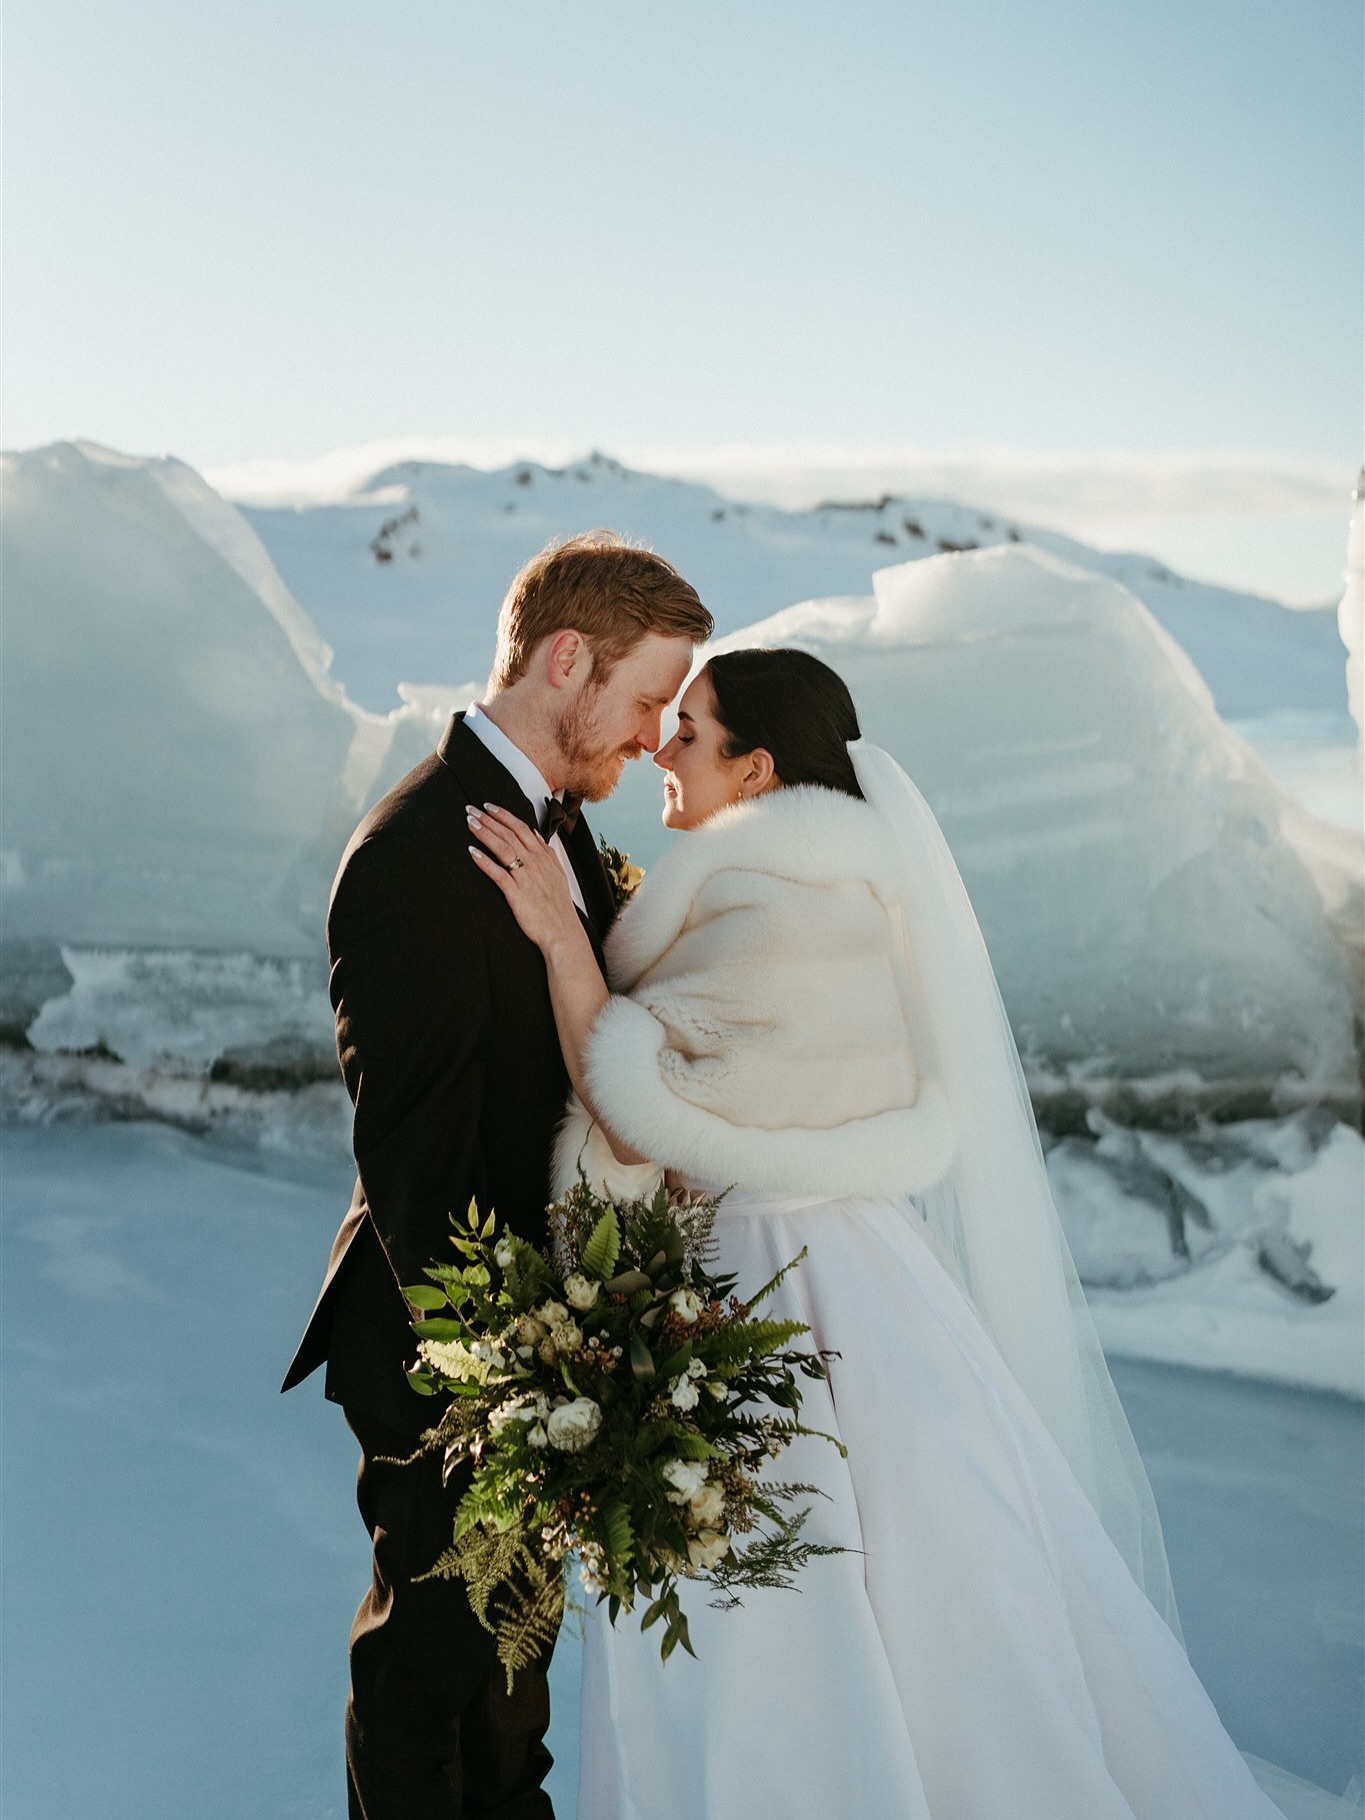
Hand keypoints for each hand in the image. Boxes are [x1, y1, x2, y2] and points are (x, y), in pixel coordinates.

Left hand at [466, 803, 578, 952]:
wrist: (562, 931)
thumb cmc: (558, 906)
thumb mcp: (558, 873)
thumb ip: (546, 852)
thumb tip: (535, 834)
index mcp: (544, 856)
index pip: (522, 828)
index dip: (504, 815)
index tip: (489, 807)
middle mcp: (535, 863)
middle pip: (509, 834)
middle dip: (489, 819)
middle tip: (471, 809)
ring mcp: (526, 877)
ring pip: (503, 848)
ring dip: (485, 833)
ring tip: (469, 822)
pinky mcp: (517, 893)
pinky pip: (498, 873)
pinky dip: (484, 861)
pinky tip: (472, 852)